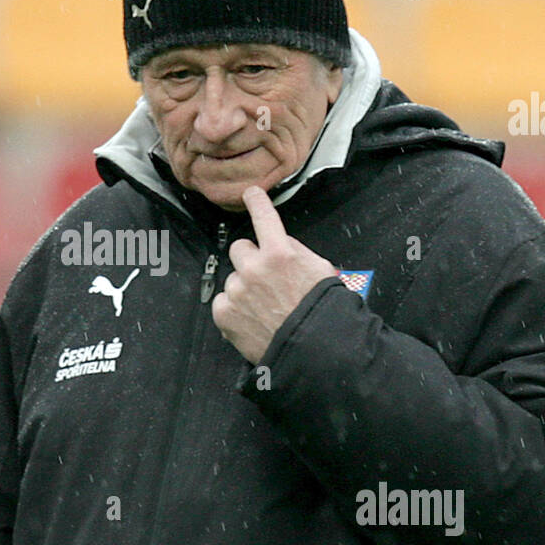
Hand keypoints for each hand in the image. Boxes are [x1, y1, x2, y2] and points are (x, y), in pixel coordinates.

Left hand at [211, 186, 337, 364]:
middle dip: (250, 259)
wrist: (313, 351)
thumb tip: (281, 244)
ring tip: (264, 308)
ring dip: (244, 287)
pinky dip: (234, 309)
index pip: (264, 217)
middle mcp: (254, 268)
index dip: (256, 201)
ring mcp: (236, 290)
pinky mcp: (224, 312)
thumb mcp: (321, 271)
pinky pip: (223, 301)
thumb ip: (296, 252)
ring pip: (233, 278)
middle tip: (266, 279)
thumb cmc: (321, 312)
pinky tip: (253, 319)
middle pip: (240, 248)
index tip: (250, 194)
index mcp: (280, 253)